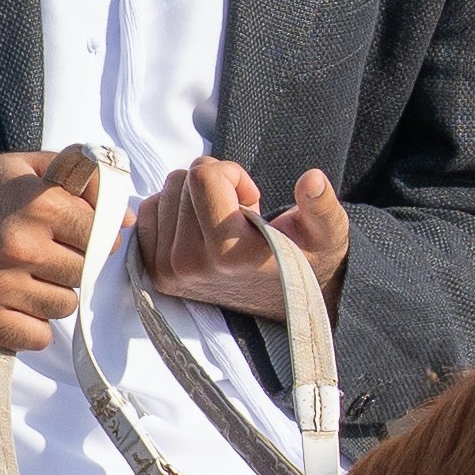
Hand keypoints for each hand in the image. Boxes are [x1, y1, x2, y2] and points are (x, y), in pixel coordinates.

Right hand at [0, 147, 105, 354]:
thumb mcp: (28, 167)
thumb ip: (82, 182)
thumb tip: (125, 219)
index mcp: (37, 204)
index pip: (99, 232)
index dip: (90, 232)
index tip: (70, 229)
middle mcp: (20, 246)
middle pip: (84, 271)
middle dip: (70, 262)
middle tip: (41, 251)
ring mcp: (0, 285)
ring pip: (65, 306)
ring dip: (53, 294)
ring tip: (26, 274)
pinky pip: (37, 337)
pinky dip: (32, 324)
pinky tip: (16, 301)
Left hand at [130, 159, 354, 309]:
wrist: (286, 300)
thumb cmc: (305, 258)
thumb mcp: (326, 233)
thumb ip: (322, 206)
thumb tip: (312, 179)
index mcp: (230, 252)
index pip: (203, 176)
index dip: (233, 174)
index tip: (252, 198)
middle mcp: (191, 264)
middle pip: (182, 180)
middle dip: (214, 185)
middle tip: (240, 216)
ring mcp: (168, 270)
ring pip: (165, 192)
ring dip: (195, 198)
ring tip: (224, 226)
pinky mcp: (154, 271)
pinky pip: (148, 212)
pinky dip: (173, 210)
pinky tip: (201, 228)